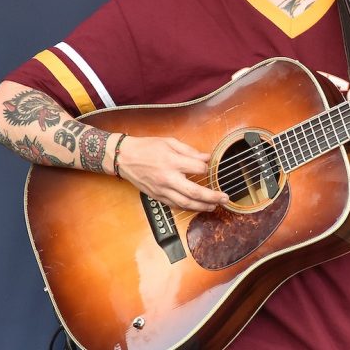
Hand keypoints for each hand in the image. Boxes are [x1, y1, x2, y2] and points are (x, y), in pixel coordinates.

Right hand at [114, 135, 228, 211]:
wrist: (124, 158)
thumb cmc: (146, 147)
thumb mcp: (169, 142)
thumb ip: (189, 151)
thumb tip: (206, 157)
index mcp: (172, 161)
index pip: (198, 169)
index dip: (206, 168)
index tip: (208, 167)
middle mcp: (168, 178)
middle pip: (194, 192)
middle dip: (212, 196)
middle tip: (224, 198)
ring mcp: (162, 190)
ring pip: (186, 203)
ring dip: (202, 206)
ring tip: (214, 206)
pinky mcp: (157, 196)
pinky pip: (175, 205)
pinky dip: (188, 208)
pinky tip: (197, 207)